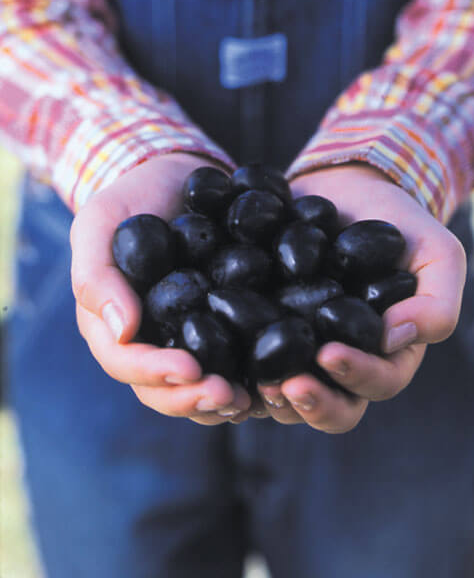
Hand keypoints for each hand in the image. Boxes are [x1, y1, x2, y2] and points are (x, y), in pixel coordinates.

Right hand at [70, 153, 251, 424]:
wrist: (178, 177)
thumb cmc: (132, 198)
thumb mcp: (100, 222)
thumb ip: (97, 274)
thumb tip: (123, 331)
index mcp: (114, 322)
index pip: (126, 362)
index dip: (154, 373)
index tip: (190, 370)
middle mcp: (151, 339)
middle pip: (163, 389)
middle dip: (193, 399)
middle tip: (228, 396)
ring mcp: (186, 337)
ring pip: (197, 387)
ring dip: (221, 402)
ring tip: (251, 400)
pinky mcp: (222, 327)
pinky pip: (231, 362)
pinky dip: (247, 378)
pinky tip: (270, 382)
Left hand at [258, 163, 465, 432]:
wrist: (340, 190)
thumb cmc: (395, 221)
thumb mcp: (435, 252)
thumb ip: (436, 298)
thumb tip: (396, 338)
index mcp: (385, 353)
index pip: (377, 382)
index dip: (356, 376)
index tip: (328, 353)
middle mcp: (341, 361)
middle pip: (331, 407)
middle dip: (310, 403)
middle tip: (284, 386)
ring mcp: (299, 349)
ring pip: (286, 395)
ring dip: (269, 395)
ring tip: (251, 379)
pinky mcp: (262, 330)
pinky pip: (248, 359)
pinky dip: (236, 365)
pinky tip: (219, 355)